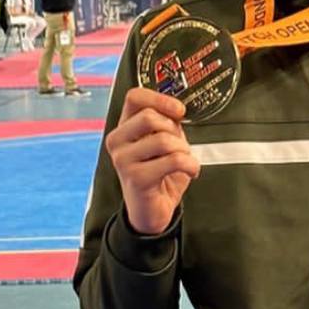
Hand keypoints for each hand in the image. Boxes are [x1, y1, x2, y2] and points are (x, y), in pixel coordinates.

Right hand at [104, 89, 200, 234]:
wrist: (152, 210)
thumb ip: (167, 123)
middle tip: (179, 145)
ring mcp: (123, 160)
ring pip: (163, 139)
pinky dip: (190, 164)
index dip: (160, 99)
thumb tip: (176, 108)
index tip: (178, 110)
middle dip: (174, 130)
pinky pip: (173, 160)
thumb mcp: (165, 142)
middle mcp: (118, 141)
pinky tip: (190, 170)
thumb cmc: (159, 175)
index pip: (135, 97)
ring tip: (185, 160)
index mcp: (125, 127)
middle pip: (150, 116)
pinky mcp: (135, 177)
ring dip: (184, 150)